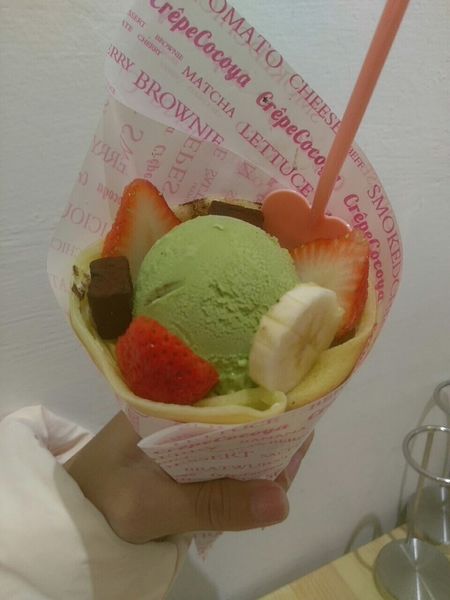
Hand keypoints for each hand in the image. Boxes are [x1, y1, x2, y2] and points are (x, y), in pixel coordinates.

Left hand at [65, 412, 312, 543]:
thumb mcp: (155, 506)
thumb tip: (282, 501)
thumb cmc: (104, 500)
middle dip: (272, 432)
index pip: (232, 385)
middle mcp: (182, 405)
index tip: (297, 427)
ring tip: (276, 480)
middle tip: (287, 467)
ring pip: (238, 431)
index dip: (270, 401)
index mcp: (172, 399)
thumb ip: (213, 504)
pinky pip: (226, 452)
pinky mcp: (185, 450)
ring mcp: (184, 427)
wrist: (69, 516)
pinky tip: (257, 485)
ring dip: (261, 453)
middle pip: (243, 407)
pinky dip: (244, 467)